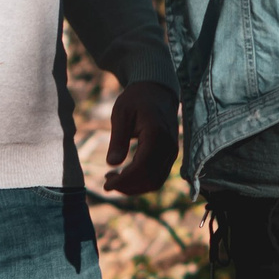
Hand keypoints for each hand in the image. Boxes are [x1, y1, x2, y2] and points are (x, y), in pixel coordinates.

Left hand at [105, 80, 178, 195]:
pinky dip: (142, 182)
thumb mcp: (121, 114)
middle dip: (127, 187)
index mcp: (156, 134)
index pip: (142, 167)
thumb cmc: (136, 100)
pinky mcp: (170, 155)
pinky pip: (158, 176)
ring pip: (156, 181)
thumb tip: (112, 163)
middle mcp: (169, 146)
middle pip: (150, 178)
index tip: (106, 185)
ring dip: (134, 187)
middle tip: (107, 182)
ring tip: (114, 179)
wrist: (157, 91)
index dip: (124, 181)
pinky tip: (126, 176)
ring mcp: (172, 152)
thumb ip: (117, 139)